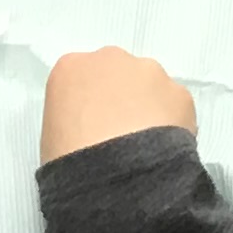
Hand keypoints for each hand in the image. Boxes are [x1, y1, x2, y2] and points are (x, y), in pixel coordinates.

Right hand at [41, 47, 196, 160]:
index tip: (95, 124)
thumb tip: (90, 128)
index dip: (91, 103)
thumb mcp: (53, 134)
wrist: (112, 173)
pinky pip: (176, 107)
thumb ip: (72, 116)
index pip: (81, 78)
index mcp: (71, 67)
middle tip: (122, 133)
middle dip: (123, 99)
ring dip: (150, 109)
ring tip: (144, 145)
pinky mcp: (179, 92)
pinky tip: (162, 148)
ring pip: (152, 87)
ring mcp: (149, 72)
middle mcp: (111, 59)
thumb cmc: (72, 158)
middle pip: (119, 74)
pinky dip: (173, 124)